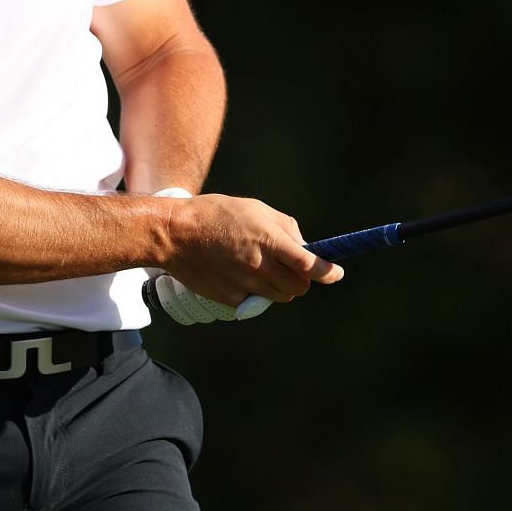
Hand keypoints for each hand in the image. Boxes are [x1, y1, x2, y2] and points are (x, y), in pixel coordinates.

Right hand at [161, 192, 342, 306]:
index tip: (336, 273)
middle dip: (302, 279)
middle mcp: (259, 266)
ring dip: (280, 286)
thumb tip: (304, 247)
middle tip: (292, 267)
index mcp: (268, 240)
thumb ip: (285, 228)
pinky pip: (255, 301)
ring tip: (262, 267)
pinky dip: (256, 292)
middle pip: (299, 287)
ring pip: (280, 296)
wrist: (175, 235)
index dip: (328, 272)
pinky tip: (239, 274)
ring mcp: (245, 285)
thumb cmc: (216, 215)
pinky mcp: (230, 299)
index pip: (309, 265)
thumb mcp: (255, 209)